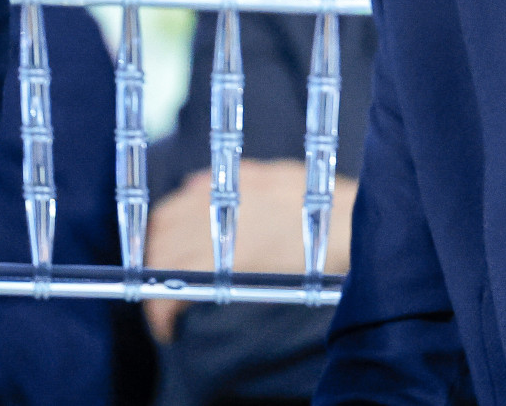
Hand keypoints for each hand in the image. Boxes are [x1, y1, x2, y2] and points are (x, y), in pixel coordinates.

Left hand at [141, 160, 356, 341]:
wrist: (351, 225)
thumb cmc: (324, 203)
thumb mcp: (279, 177)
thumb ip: (239, 181)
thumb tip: (195, 185)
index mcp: (222, 186)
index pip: (167, 213)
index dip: (158, 239)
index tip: (162, 260)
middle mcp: (210, 205)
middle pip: (158, 237)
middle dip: (154, 265)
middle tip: (164, 290)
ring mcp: (215, 234)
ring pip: (161, 263)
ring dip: (156, 289)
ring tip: (164, 314)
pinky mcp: (225, 266)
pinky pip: (175, 291)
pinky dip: (162, 311)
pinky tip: (167, 329)